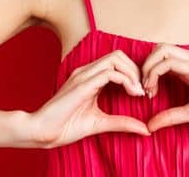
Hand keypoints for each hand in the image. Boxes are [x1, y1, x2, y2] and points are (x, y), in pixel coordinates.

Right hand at [26, 49, 150, 147]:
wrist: (42, 133)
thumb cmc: (65, 127)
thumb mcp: (101, 123)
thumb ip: (122, 123)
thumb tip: (146, 130)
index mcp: (89, 77)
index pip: (117, 62)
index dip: (134, 73)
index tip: (142, 93)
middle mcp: (86, 71)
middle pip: (119, 55)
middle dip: (136, 70)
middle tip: (143, 91)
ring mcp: (83, 75)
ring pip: (116, 59)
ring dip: (133, 73)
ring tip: (138, 92)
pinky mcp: (82, 84)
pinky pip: (110, 73)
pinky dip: (126, 80)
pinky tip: (132, 94)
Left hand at [141, 43, 188, 131]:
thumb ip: (171, 116)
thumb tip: (150, 126)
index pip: (162, 57)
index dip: (149, 72)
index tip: (148, 95)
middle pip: (158, 48)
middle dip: (145, 67)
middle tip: (144, 90)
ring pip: (161, 50)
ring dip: (148, 68)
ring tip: (148, 90)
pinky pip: (168, 62)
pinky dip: (154, 74)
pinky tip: (154, 91)